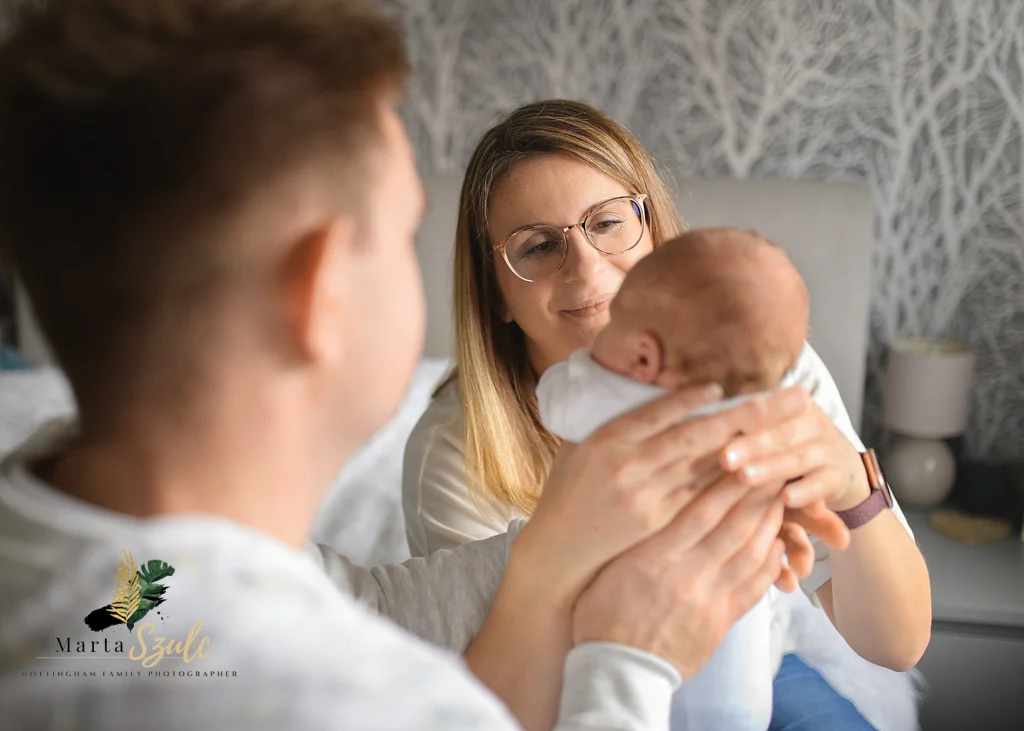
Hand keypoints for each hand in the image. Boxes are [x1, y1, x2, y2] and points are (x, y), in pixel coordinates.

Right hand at [519, 384, 811, 605]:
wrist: (558, 554)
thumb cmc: (567, 496)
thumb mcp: (576, 451)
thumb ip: (609, 427)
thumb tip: (636, 396)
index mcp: (606, 441)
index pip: (656, 412)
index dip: (690, 399)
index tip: (719, 388)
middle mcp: (627, 467)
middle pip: (690, 437)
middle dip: (734, 418)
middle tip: (769, 402)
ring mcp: (644, 499)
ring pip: (702, 470)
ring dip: (742, 452)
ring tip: (774, 436)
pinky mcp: (658, 525)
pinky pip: (701, 503)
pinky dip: (729, 489)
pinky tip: (755, 481)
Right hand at [571, 473, 787, 679]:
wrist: (617, 671)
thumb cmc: (601, 614)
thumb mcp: (609, 566)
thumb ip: (634, 534)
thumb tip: (648, 499)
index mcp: (656, 556)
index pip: (700, 510)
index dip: (727, 483)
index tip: (743, 459)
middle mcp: (687, 574)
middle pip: (732, 525)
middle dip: (756, 493)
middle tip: (773, 467)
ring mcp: (709, 599)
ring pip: (749, 552)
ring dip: (768, 522)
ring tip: (779, 497)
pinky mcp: (721, 622)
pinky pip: (754, 587)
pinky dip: (769, 562)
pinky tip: (777, 543)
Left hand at [720, 387, 869, 514]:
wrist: (842, 470)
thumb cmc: (789, 451)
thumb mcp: (772, 434)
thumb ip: (745, 427)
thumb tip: (701, 422)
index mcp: (791, 405)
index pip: (764, 410)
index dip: (741, 419)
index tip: (715, 428)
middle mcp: (813, 422)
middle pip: (779, 433)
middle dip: (750, 446)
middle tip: (724, 458)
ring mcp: (829, 449)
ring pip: (797, 458)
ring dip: (771, 468)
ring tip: (745, 476)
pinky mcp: (840, 476)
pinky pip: (823, 483)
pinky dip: (806, 491)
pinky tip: (786, 498)